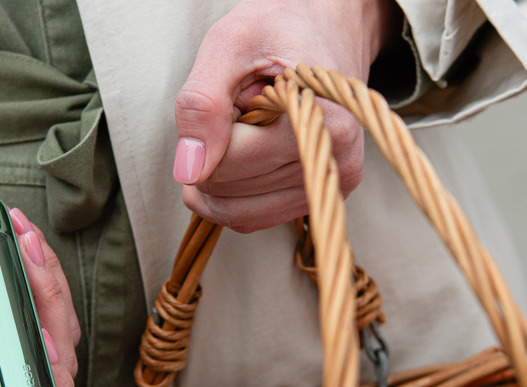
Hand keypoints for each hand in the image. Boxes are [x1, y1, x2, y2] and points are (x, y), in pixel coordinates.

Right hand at [0, 166, 80, 386]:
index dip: (43, 378)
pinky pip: (36, 298)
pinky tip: (22, 236)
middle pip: (45, 365)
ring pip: (48, 328)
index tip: (42, 329)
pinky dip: (38, 266)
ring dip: (48, 282)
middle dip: (51, 311)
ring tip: (24, 239)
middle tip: (30, 260)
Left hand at [173, 0, 397, 233]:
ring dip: (218, 174)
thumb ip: (203, 102)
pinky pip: (252, 217)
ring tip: (241, 127)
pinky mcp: (317, 198)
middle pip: (230, 190)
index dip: (210, 131)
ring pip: (236, 212)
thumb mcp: (230, 43)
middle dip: (213, 153)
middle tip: (236, 108)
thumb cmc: (282, 27)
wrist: (325, 29)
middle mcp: (336, 163)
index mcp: (324, 123)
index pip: (230, 162)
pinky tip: (238, 154)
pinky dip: (229, 193)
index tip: (235, 94)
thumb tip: (190, 168)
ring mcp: (328, 186)